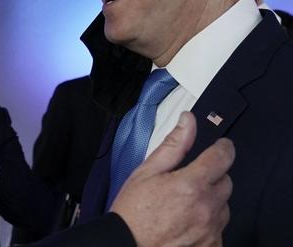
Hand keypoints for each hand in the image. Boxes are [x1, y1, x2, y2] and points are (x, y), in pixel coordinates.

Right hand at [110, 111, 233, 246]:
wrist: (128, 245)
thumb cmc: (133, 210)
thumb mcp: (147, 171)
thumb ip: (173, 145)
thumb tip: (188, 121)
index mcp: (191, 184)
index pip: (222, 157)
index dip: (223, 148)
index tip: (222, 145)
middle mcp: (206, 207)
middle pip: (226, 182)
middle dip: (213, 176)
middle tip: (190, 180)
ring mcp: (211, 230)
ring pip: (223, 206)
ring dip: (211, 200)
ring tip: (185, 204)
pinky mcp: (212, 245)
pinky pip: (219, 228)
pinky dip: (208, 222)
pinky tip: (187, 222)